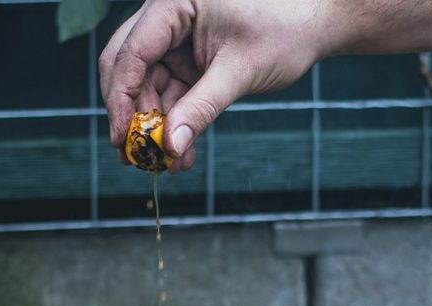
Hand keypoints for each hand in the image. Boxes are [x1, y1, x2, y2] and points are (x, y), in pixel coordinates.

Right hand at [99, 0, 431, 171]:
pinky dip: (174, 125)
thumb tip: (170, 146)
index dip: (121, 97)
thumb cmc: (281, 34)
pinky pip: (171, 98)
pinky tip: (181, 153)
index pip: (131, 51)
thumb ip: (201, 108)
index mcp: (173, 4)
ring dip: (155, 127)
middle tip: (136, 156)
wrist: (310, 29)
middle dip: (132, 114)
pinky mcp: (187, 64)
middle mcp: (167, 19)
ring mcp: (175, 43)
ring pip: (148, 89)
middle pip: (128, 68)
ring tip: (168, 164)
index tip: (120, 137)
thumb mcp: (239, 73)